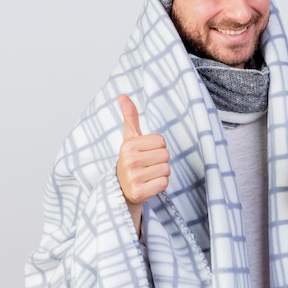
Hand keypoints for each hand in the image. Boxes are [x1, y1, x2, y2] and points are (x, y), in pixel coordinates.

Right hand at [116, 94, 170, 233]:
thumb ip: (130, 117)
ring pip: (166, 169)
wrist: (121, 189)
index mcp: (129, 146)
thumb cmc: (130, 160)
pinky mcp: (140, 192)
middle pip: (166, 155)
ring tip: (148, 175)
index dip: (157, 147)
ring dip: (161, 173)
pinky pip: (164, 183)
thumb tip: (122, 95)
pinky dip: (160, 184)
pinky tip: (149, 184)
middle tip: (148, 165)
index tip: (146, 153)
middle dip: (160, 160)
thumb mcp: (129, 139)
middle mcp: (129, 161)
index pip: (161, 141)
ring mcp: (134, 177)